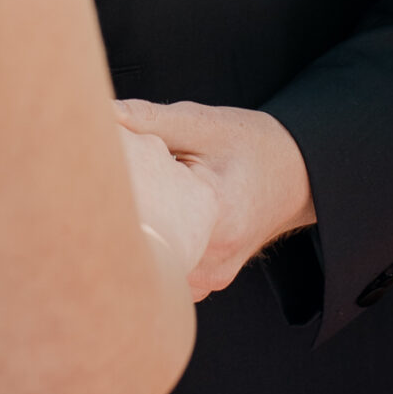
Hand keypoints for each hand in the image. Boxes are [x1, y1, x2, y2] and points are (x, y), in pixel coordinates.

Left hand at [116, 100, 314, 300]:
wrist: (295, 175)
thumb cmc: (248, 144)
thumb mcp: (202, 123)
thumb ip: (150, 119)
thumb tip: (100, 111)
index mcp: (215, 210)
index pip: (143, 213)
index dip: (112, 195)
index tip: (97, 176)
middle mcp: (215, 255)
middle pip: (143, 248)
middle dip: (118, 219)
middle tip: (105, 190)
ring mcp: (212, 276)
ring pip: (154, 265)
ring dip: (138, 236)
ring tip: (137, 203)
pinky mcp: (208, 282)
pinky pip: (169, 272)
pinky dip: (155, 249)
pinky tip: (154, 222)